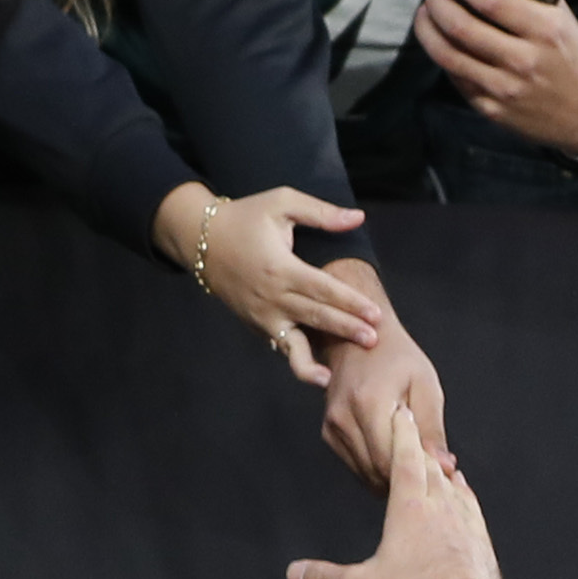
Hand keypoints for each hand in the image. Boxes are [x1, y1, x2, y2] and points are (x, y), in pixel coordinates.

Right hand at [151, 182, 380, 385]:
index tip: (376, 314)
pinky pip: (279, 344)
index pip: (323, 290)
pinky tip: (314, 372)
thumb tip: (358, 217)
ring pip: (290, 344)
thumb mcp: (282, 202)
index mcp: (281, 267)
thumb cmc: (246, 217)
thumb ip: (320, 213)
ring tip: (332, 376)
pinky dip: (294, 358)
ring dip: (313, 360)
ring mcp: (260, 315)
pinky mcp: (254, 324)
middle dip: (345, 330)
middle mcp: (271, 297)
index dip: (350, 303)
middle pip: (315, 318)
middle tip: (373, 341)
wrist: (201, 240)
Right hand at [290, 401, 505, 578]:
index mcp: (410, 505)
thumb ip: (326, 578)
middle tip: (413, 427)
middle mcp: (439, 503)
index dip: (401, 431)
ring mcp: (464, 517)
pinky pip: (469, 501)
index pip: (404, 457)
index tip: (400, 410)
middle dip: (418, 443)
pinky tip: (460, 488)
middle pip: (428, 463)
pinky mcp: (480, 535)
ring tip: (432, 456)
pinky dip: (461, 488)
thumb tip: (294, 574)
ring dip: (439, 465)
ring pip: (450, 479)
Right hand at [317, 260, 451, 487]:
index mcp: (369, 403)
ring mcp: (332, 427)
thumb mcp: (425, 384)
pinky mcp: (329, 433)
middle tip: (432, 473)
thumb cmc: (397, 357)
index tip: (441, 473)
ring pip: (366, 474)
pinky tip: (396, 456)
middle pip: (378, 472)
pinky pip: (357, 466)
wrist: (357, 337)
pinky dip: (377, 468)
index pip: (392, 461)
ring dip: (392, 476)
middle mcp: (344, 418)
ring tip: (416, 463)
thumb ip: (433, 429)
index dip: (419, 474)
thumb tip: (444, 467)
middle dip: (407, 477)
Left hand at [412, 0, 577, 154]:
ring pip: (449, 55)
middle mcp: (523, 60)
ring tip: (425, 15)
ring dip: (428, 30)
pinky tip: (441, 44)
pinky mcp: (493, 110)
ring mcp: (505, 88)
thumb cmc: (573, 58)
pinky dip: (443, 57)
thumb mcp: (563, 19)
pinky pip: (456, 79)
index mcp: (545, 29)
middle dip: (437, 3)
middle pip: (461, 26)